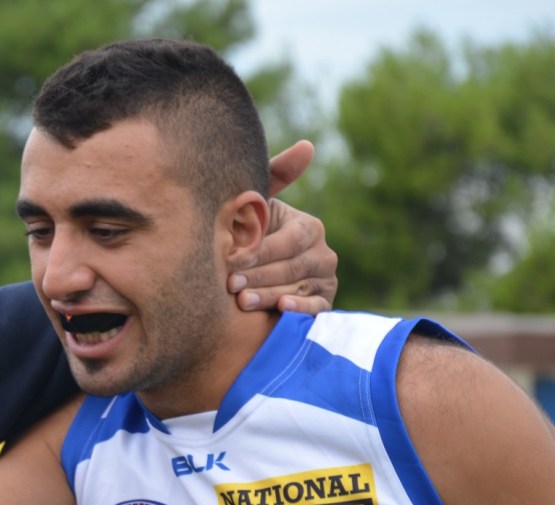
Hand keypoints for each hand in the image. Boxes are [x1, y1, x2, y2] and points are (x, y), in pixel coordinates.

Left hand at [229, 141, 337, 314]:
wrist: (247, 281)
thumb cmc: (247, 238)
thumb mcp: (256, 209)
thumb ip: (275, 177)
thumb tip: (307, 146)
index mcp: (308, 227)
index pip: (288, 240)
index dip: (259, 251)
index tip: (230, 259)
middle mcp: (323, 253)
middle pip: (290, 266)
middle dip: (258, 275)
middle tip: (230, 284)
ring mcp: (325, 280)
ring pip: (297, 287)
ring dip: (268, 294)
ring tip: (241, 300)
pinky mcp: (323, 304)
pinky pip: (316, 309)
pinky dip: (300, 309)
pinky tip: (282, 308)